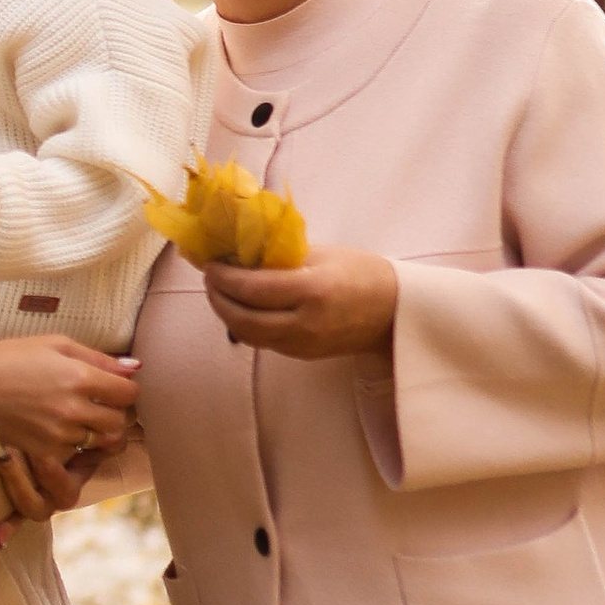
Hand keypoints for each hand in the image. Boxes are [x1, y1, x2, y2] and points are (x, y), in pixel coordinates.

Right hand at [0, 336, 140, 516]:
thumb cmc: (11, 359)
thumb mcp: (55, 344)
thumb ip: (98, 357)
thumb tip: (134, 367)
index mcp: (80, 377)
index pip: (128, 393)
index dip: (126, 389)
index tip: (115, 387)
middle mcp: (74, 409)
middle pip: (120, 422)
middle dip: (116, 413)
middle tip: (102, 404)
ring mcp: (60, 434)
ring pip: (103, 441)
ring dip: (101, 431)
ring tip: (85, 418)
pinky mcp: (47, 452)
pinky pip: (77, 452)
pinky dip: (76, 443)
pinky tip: (62, 429)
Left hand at [204, 247, 397, 360]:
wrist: (395, 312)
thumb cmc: (362, 273)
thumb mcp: (323, 254)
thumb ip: (282, 255)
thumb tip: (241, 250)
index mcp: (314, 290)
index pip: (254, 289)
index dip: (225, 277)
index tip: (211, 263)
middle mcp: (306, 322)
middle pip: (244, 318)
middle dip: (218, 298)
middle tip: (209, 278)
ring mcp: (304, 344)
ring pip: (249, 335)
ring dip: (226, 314)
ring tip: (219, 292)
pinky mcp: (302, 354)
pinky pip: (264, 341)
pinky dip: (245, 325)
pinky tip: (240, 307)